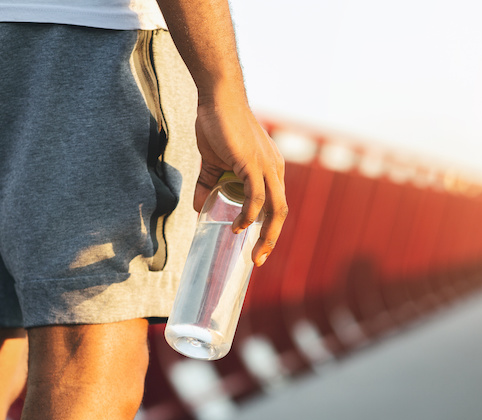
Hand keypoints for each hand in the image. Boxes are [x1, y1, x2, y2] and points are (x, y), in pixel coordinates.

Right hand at [194, 102, 286, 266]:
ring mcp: (266, 166)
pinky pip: (256, 197)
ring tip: (251, 251)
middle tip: (258, 259)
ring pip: (275, 208)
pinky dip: (249, 215)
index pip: (277, 205)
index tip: (258, 247)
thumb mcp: (212, 162)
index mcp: (270, 169)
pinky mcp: (253, 164)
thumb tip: (200, 209)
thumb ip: (208, 185)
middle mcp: (274, 169)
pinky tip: (238, 226)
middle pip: (281, 212)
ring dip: (265, 234)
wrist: (218, 98)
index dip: (270, 228)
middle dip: (272, 239)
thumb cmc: (217, 126)